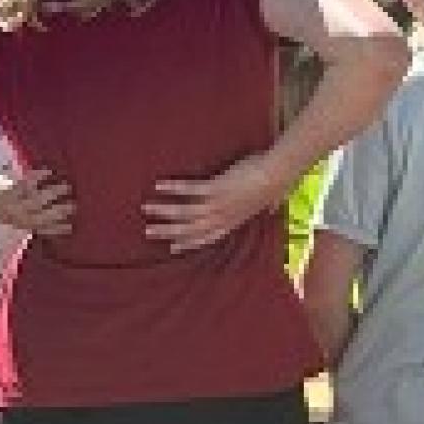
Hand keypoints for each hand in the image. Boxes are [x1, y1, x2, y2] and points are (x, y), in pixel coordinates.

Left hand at [0, 158, 72, 238]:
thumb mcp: (8, 212)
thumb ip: (24, 212)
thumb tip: (44, 205)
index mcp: (19, 222)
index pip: (42, 228)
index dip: (57, 228)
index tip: (71, 226)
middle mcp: (18, 215)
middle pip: (44, 216)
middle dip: (61, 212)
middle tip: (74, 206)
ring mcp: (14, 202)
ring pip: (40, 199)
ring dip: (55, 193)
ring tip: (67, 186)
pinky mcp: (9, 189)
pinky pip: (28, 183)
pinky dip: (39, 176)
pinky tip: (48, 171)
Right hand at [142, 153, 282, 252]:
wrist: (276, 175)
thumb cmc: (275, 185)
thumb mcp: (270, 201)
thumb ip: (268, 206)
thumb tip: (274, 207)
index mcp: (232, 223)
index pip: (205, 238)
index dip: (188, 243)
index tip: (172, 248)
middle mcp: (222, 218)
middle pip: (189, 229)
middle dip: (167, 231)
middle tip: (148, 231)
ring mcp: (218, 204)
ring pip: (185, 212)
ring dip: (164, 211)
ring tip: (146, 208)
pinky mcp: (216, 188)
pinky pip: (190, 190)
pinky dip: (173, 189)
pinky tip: (159, 186)